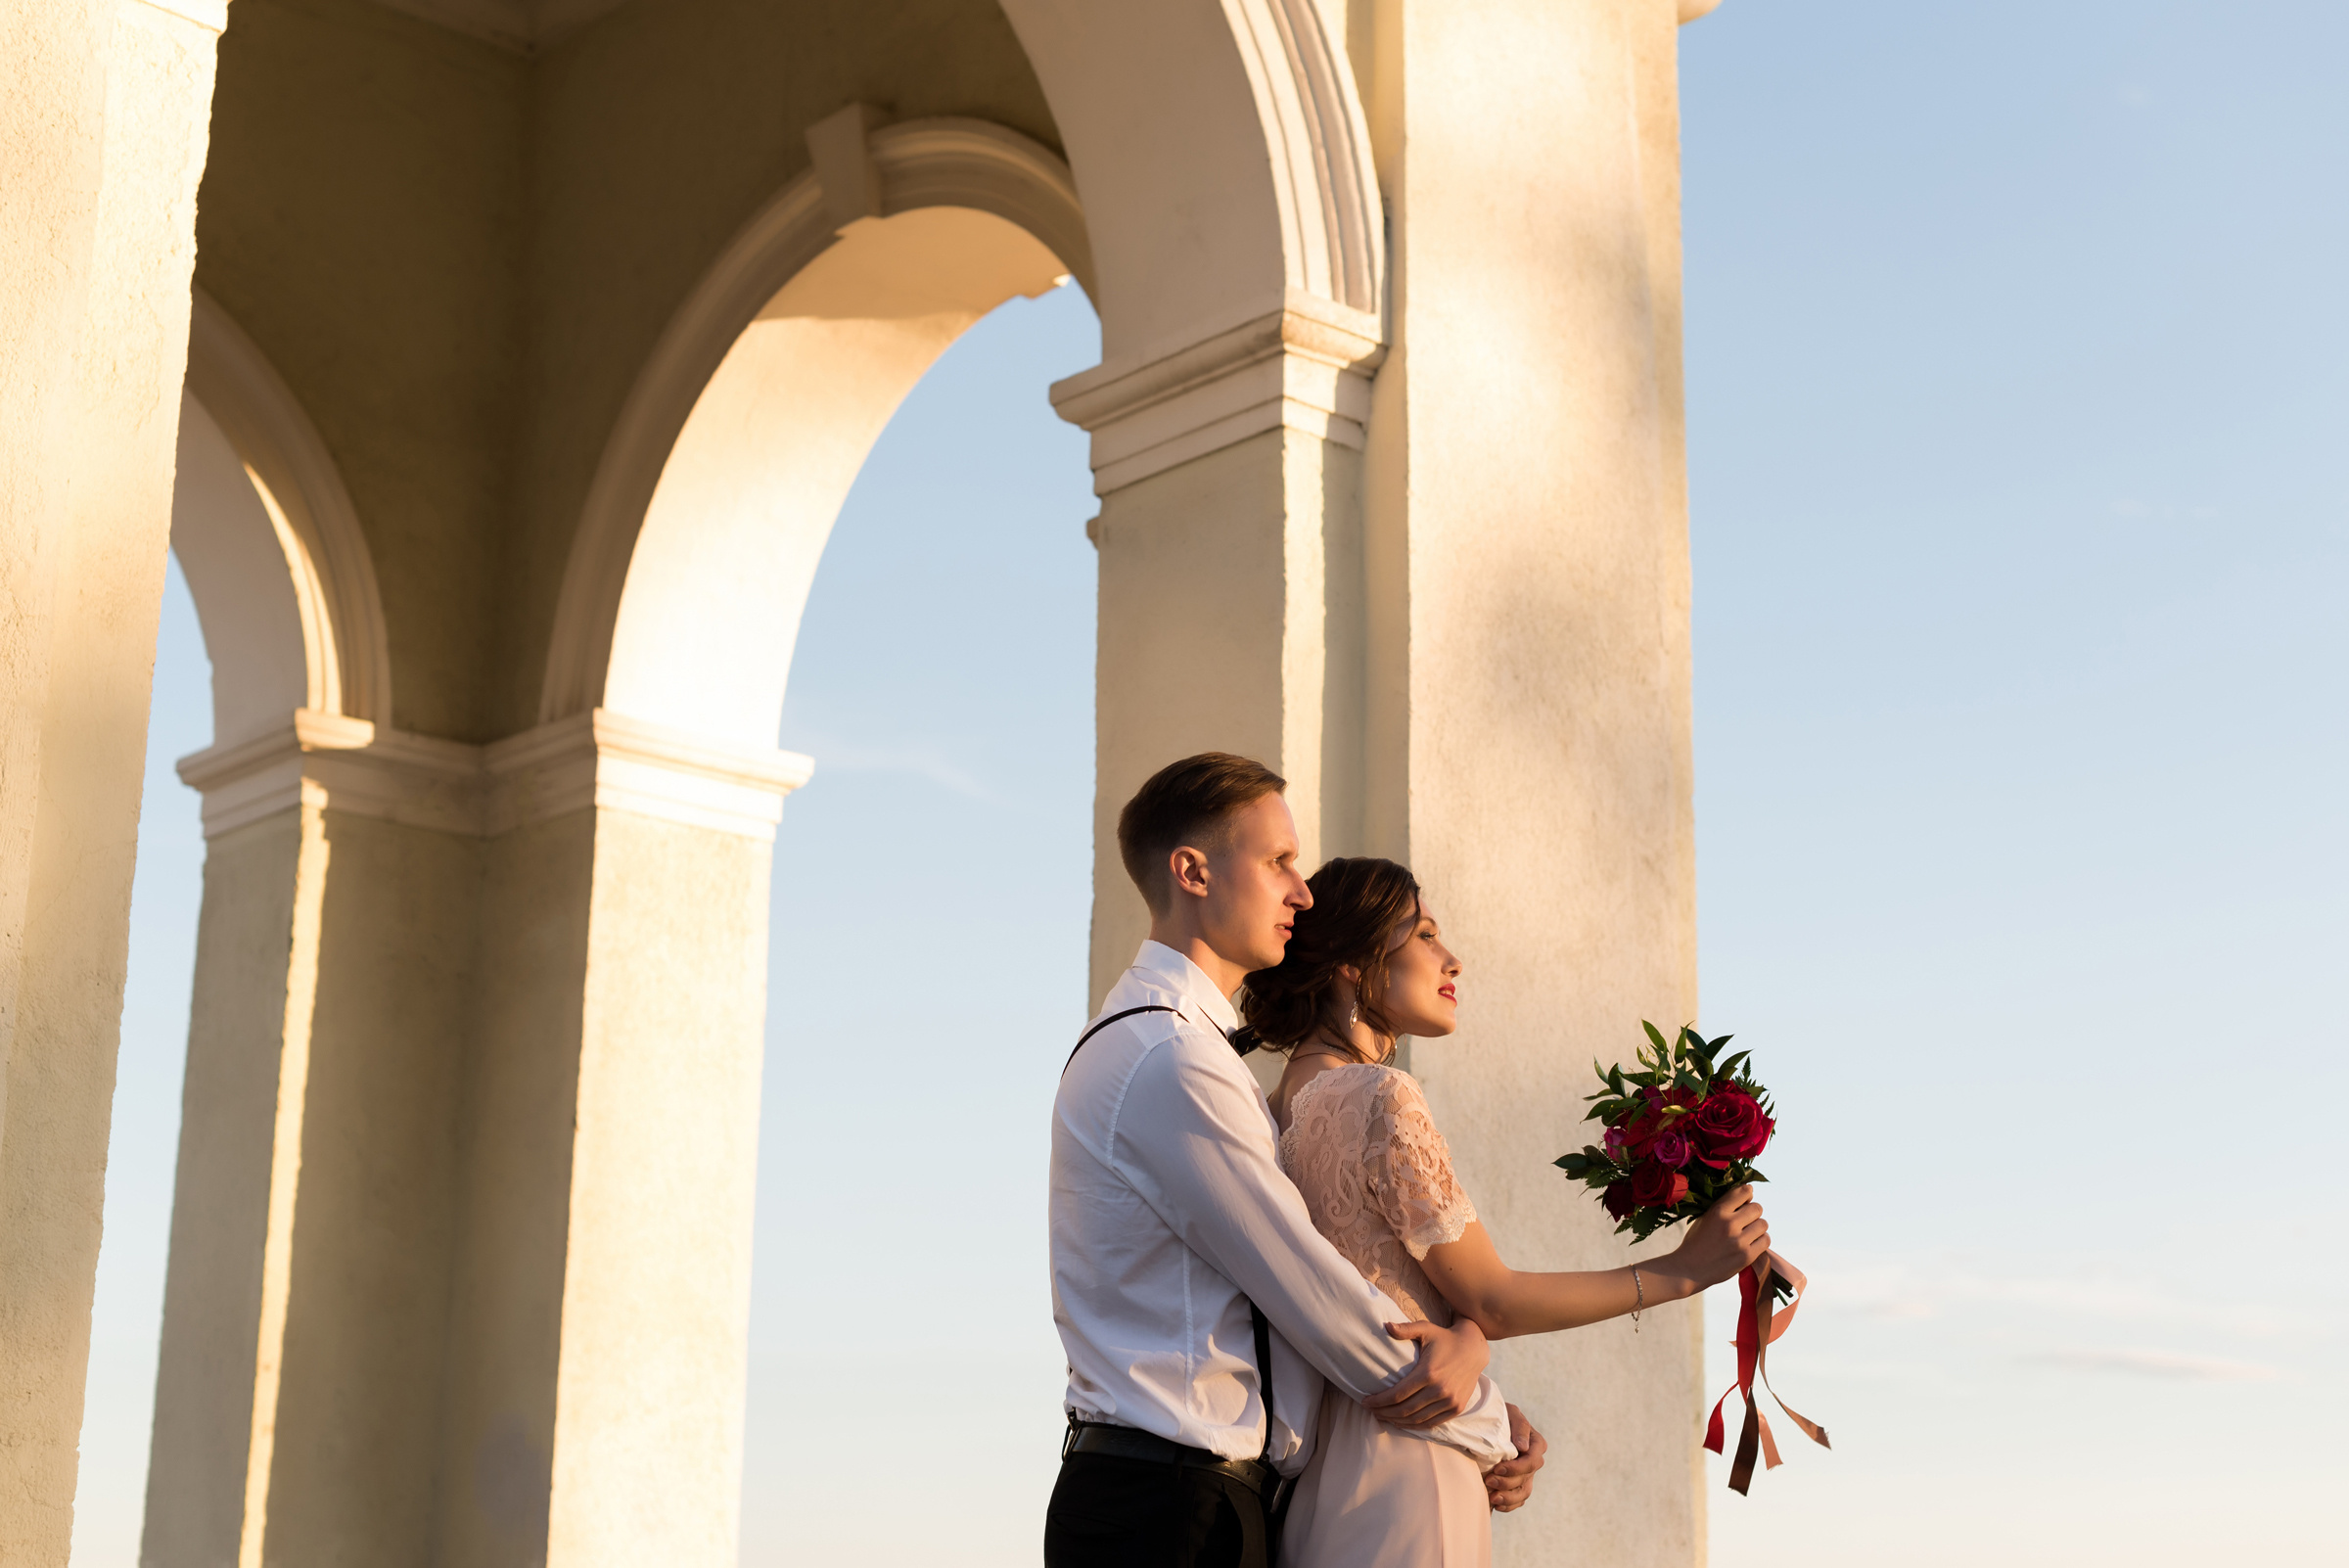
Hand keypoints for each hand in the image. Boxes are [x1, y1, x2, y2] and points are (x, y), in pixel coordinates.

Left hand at [1361, 1317, 1487, 1427]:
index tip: (1365, 1401)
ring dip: (1397, 1421)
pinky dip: (1415, 1425)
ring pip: (1417, 1419)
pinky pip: (1432, 1423)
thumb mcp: (1426, 1329)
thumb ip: (1405, 1329)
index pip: (1397, 1394)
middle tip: (1370, 1411)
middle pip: (1404, 1410)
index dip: (1379, 1401)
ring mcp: (1449, 1401)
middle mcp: (1439, 1390)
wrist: (1473, 1349)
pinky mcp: (1456, 1408)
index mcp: (1428, 1373)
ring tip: (1382, 1417)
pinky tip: (1402, 1422)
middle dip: (1384, 1412)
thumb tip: (1385, 1325)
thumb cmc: (1444, 1338)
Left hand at [1484, 1403, 1546, 1511]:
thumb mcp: (1510, 1413)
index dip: (1516, 1468)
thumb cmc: (1500, 1415)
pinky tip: (1496, 1505)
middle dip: (1507, 1483)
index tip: (1497, 1468)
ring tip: (1492, 1498)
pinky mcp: (1517, 1484)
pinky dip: (1508, 1504)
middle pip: (1526, 1479)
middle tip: (1488, 1480)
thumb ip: (1519, 1427)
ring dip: (1508, 1498)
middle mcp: (1533, 1461)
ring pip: (1523, 1493)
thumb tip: (1523, 1447)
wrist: (1489, 1423)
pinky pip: (1518, 1500)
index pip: (1532, 1461)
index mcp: (1536, 1444)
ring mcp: (1526, 1474)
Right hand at [1665, 1184, 1769, 1291]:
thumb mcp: (1705, 1217)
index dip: (1747, 1194)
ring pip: (1763, 1224)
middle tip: (1745, 1220)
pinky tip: (1752, 1242)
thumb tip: (1749, 1193)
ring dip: (1757, 1227)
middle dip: (1753, 1212)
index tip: (1745, 1200)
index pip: (1744, 1192)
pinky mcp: (1747, 1256)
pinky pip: (1765, 1241)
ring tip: (1748, 1233)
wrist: (1689, 1268)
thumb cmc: (1697, 1241)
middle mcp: (1729, 1224)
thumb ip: (1725, 1206)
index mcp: (1717, 1211)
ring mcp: (1739, 1241)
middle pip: (1757, 1208)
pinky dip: (1761, 1240)